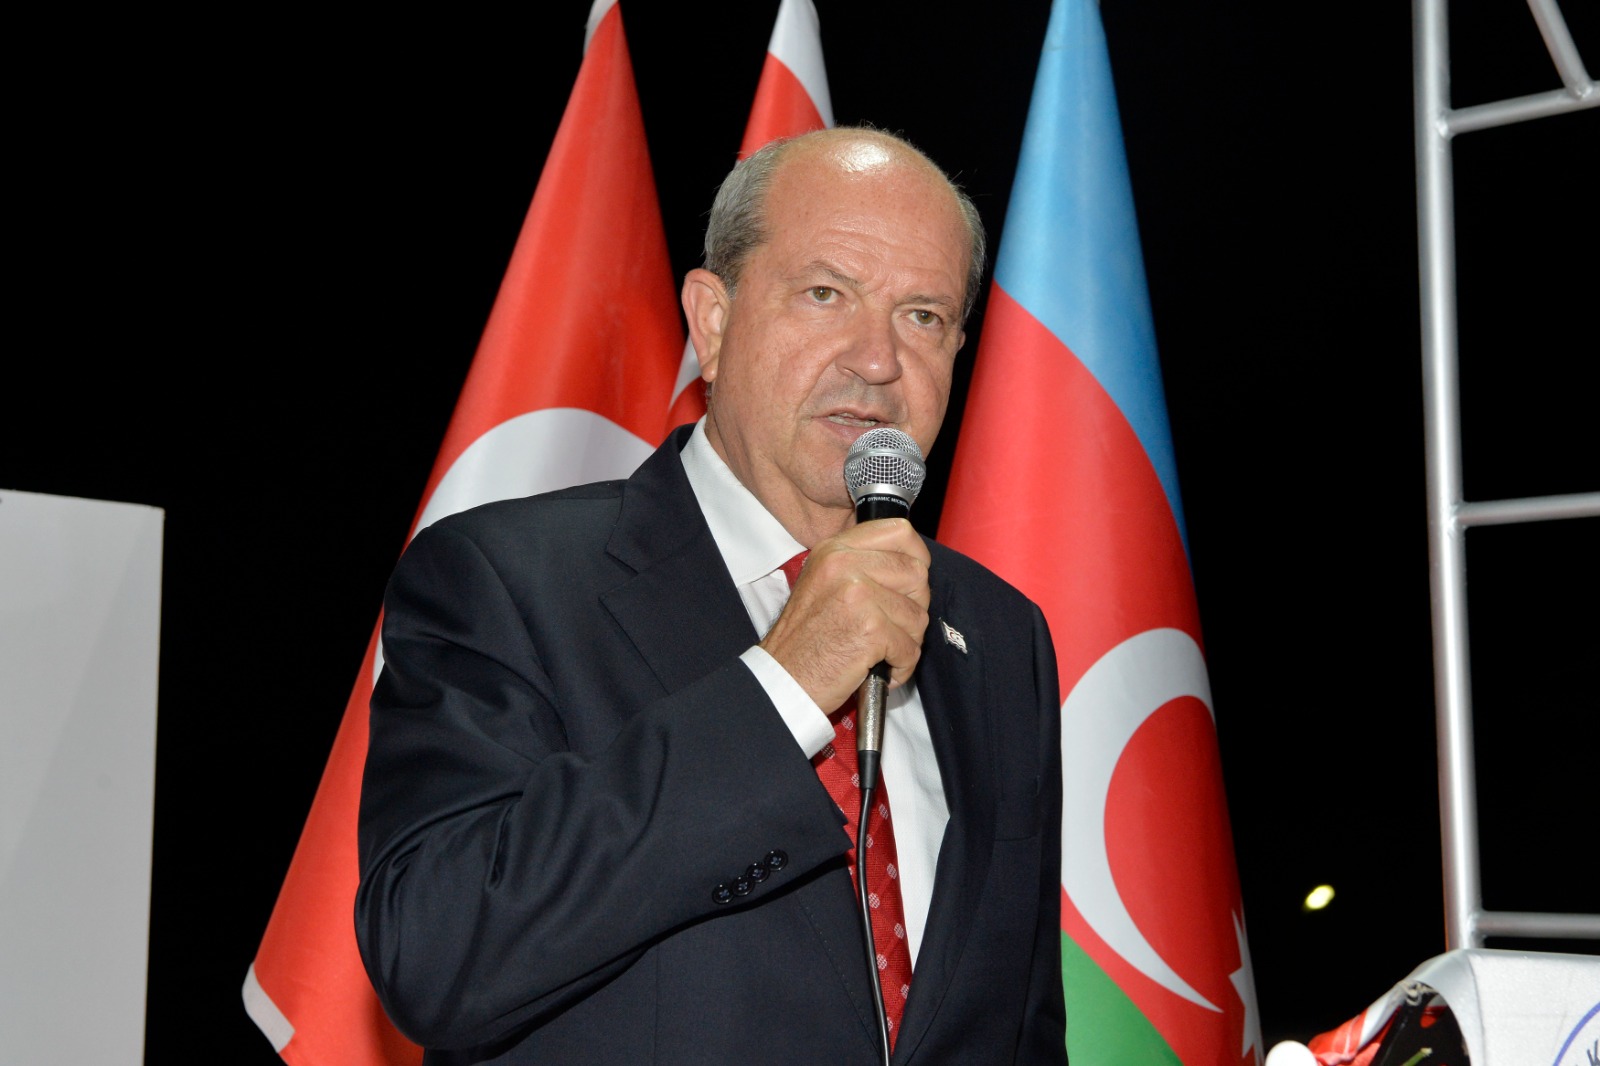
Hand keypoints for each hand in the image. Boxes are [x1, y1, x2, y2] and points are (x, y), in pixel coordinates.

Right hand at [760, 518, 930, 713]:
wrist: (782, 679)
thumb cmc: (804, 640)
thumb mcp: (823, 582)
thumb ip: (862, 565)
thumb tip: (911, 564)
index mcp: (835, 549)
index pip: (900, 532)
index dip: (916, 558)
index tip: (909, 583)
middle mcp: (845, 564)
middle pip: (917, 574)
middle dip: (914, 607)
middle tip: (893, 627)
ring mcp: (859, 595)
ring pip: (918, 615)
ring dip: (907, 641)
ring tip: (881, 651)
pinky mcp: (870, 629)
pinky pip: (911, 648)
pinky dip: (901, 666)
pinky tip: (880, 668)